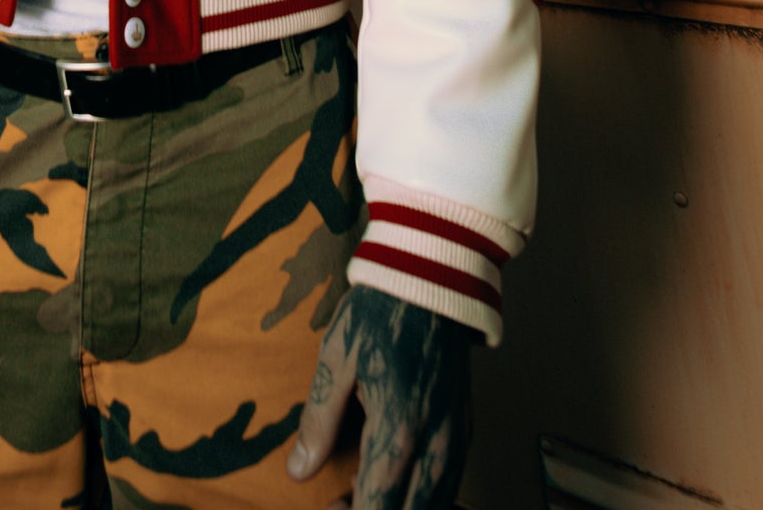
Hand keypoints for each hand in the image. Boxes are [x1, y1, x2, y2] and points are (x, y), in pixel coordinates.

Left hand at [287, 289, 470, 508]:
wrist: (430, 276)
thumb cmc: (380, 312)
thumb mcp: (336, 360)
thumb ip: (318, 422)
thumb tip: (298, 470)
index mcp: (399, 428)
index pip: (379, 506)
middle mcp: (436, 442)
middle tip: (343, 503)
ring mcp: (456, 436)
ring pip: (437, 504)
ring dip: (403, 508)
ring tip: (366, 491)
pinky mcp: (465, 426)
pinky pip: (450, 482)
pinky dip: (425, 494)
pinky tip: (399, 480)